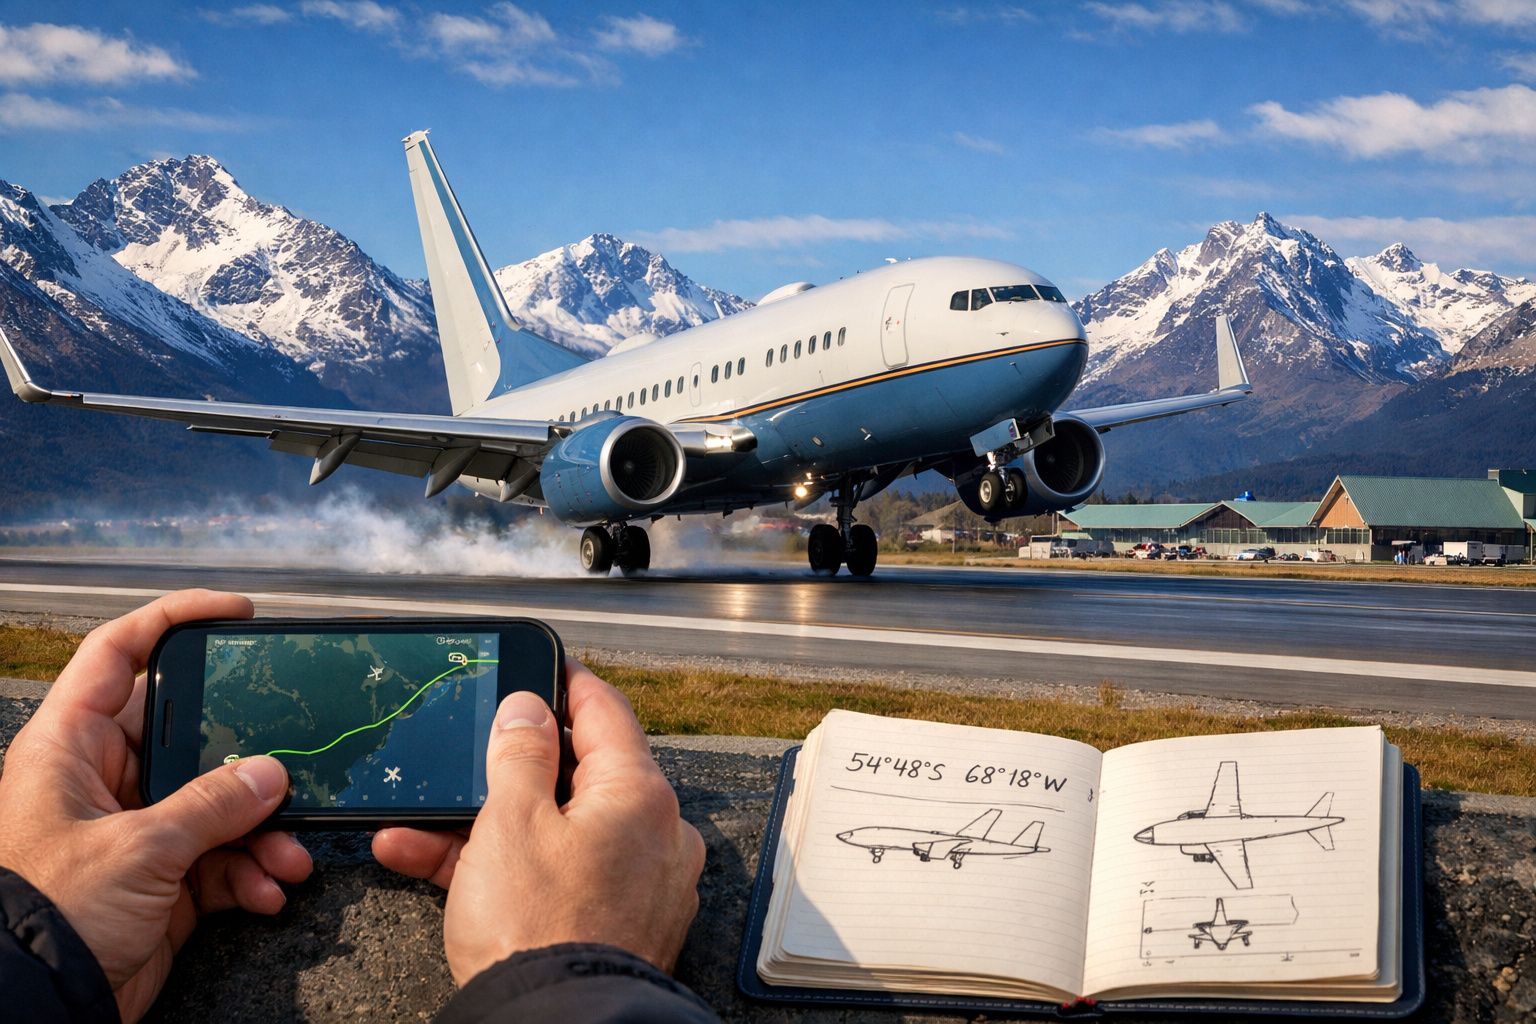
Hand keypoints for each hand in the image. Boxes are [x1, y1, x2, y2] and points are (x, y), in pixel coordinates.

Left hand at [0, 590, 312, 1021]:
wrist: (36, 1008)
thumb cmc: (46, 916)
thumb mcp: (136, 849)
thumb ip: (212, 805)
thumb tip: (270, 773)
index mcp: (70, 748)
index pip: (118, 654)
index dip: (172, 619)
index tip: (234, 614)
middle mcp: (103, 779)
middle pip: (191, 733)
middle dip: (248, 755)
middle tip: (294, 754)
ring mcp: (136, 829)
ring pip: (218, 802)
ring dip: (263, 828)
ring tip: (288, 853)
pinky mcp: (162, 878)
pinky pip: (223, 857)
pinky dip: (252, 872)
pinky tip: (268, 888)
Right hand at [373, 660, 705, 984]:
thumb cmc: (538, 929)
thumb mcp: (511, 821)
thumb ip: (520, 754)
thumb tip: (529, 710)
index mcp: (640, 795)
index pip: (605, 712)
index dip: (567, 684)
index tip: (544, 667)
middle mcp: (655, 834)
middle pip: (577, 777)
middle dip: (507, 772)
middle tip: (466, 758)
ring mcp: (641, 883)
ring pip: (557, 832)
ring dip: (488, 827)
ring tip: (418, 827)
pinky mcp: (618, 923)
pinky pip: (561, 876)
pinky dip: (510, 869)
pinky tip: (438, 868)